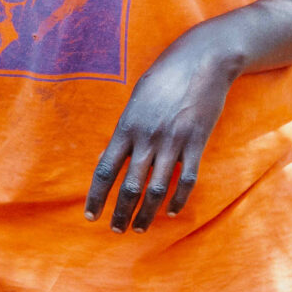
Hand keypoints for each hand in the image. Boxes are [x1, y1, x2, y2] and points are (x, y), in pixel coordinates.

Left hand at [86, 30, 243, 231]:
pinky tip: (170, 211)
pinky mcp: (196, 142)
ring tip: (139, 228)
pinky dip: (177, 199)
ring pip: (156, 188)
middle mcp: (146, 138)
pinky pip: (186, 179)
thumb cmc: (164, 78)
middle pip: (130, 185)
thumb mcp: (137, 101)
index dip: (97, 196)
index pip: (106, 170)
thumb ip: (126, 130)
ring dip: (147, 213)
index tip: (91, 215)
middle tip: (116, 230)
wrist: (201, 61)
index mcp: (126, 127)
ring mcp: (172, 142)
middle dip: (121, 212)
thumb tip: (112, 156)